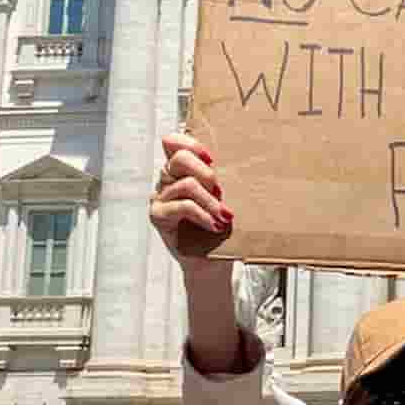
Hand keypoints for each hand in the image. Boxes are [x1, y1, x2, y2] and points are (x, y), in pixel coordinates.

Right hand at [149, 133, 233, 280]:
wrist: (212, 260)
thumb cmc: (220, 226)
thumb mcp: (225, 197)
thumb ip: (223, 179)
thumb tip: (246, 163)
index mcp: (182, 170)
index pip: (174, 143)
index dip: (190, 144)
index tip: (211, 158)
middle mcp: (168, 180)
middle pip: (179, 159)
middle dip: (206, 173)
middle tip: (221, 191)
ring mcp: (161, 197)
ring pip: (186, 185)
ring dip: (211, 202)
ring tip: (225, 216)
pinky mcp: (159, 216)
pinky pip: (182, 207)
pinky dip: (203, 215)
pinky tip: (214, 225)